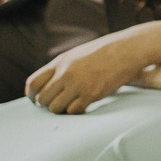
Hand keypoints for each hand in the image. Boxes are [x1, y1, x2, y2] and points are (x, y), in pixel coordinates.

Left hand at [25, 33, 147, 114]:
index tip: (36, 99)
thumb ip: (61, 67)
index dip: (32, 94)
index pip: (33, 83)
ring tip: (72, 103)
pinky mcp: (91, 94)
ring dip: (61, 108)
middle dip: (47, 103)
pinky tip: (84, 103)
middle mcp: (66, 73)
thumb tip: (48, 84)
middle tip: (58, 102)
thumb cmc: (104, 51)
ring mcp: (78, 84)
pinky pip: (73, 111)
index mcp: (60, 62)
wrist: (128, 49)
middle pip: (42, 99)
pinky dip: (76, 110)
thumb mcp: (77, 54)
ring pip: (55, 108)